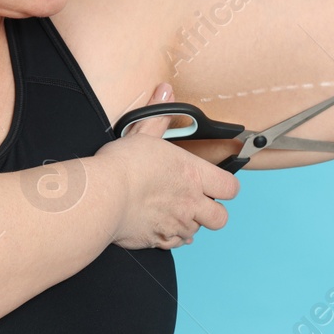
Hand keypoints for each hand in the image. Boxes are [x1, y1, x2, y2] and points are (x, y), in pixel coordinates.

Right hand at [95, 83, 240, 249]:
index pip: (230, 187)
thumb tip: (165, 90)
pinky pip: (175, 244)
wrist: (103, 197)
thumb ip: (158, 117)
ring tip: (171, 210)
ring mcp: (176, 225)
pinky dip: (170, 237)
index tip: (216, 182)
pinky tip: (158, 225)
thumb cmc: (123, 166)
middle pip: (221, 218)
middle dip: (213, 211)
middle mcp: (191, 203)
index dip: (226, 186)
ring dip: (188, 223)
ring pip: (196, 231)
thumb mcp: (143, 133)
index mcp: (193, 175)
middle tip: (197, 201)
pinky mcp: (159, 241)